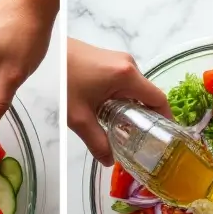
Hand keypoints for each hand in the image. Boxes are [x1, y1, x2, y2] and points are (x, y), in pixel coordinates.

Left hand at [67, 39, 173, 164]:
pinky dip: (122, 99)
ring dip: (131, 109)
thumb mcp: (79, 117)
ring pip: (134, 90)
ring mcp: (119, 60)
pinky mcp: (109, 60)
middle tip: (140, 143)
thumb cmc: (63, 81)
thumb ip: (97, 142)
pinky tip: (109, 113)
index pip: (159, 100)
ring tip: (123, 131)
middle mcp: (129, 64)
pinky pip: (124, 83)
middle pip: (147, 96)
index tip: (164, 141)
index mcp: (127, 75)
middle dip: (145, 119)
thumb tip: (110, 161)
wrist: (46, 52)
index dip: (165, 121)